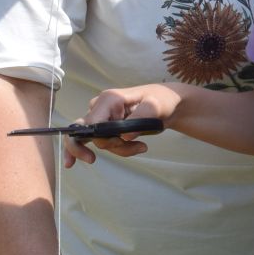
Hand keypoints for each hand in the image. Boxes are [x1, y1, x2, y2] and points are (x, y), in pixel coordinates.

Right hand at [64, 85, 180, 165]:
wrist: (166, 104)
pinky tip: (104, 155)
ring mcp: (100, 117)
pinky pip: (100, 142)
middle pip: (88, 133)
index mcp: (109, 99)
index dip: (98, 138)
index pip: (91, 122)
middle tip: (135, 148)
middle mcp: (99, 107)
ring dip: (120, 149)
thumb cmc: (160, 100)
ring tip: (142, 146)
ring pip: (97, 141)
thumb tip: (125, 136)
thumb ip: (140, 117)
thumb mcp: (155, 106)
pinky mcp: (103, 126)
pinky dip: (112, 150)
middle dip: (110, 145)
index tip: (115, 145)